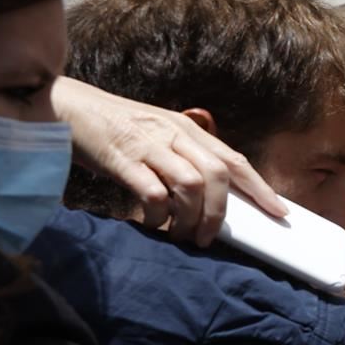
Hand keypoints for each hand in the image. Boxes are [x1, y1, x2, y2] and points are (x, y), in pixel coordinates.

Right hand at [52, 77, 285, 245]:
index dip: (260, 188)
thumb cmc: (115, 128)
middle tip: (210, 238)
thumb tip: (211, 199)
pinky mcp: (122, 159)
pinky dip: (159, 214)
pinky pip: (153, 193)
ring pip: (191, 185)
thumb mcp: (158, 136)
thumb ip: (184, 159)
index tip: (279, 211)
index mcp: (188, 129)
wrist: (65, 107)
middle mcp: (174, 134)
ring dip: (191, 217)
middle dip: (220, 212)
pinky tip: (153, 223)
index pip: (234, 160)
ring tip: (183, 236)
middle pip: (218, 176)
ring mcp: (149, 145)